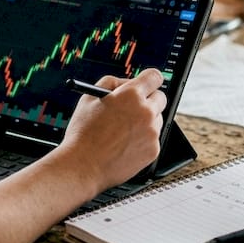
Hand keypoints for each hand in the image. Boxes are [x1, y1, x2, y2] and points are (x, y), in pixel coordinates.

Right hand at [54, 69, 166, 191]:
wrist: (83, 165)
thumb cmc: (83, 133)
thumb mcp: (89, 97)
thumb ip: (112, 83)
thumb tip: (127, 82)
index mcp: (131, 95)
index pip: (154, 77)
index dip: (149, 80)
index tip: (146, 84)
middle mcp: (146, 112)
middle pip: (160, 97)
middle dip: (149, 100)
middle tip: (135, 107)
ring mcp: (152, 132)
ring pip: (157, 119)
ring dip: (146, 121)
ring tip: (122, 131)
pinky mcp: (153, 150)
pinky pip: (153, 139)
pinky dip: (143, 139)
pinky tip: (124, 144)